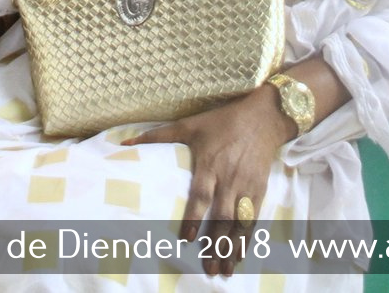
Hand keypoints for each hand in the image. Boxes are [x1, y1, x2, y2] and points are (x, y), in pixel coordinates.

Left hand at [131, 87, 291, 278]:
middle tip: (207, 267)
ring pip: (239, 222)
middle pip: (222, 216)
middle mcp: (229, 178)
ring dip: (232, 248)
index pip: (202, 195)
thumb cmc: (222, 121)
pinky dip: (246, 239)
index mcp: (210, 164)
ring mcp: (246, 186)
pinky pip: (253, 219)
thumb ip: (158, 135)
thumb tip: (125, 143)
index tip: (186, 238)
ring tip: (224, 270)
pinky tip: (240, 256)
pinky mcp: (259, 190)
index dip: (194, 216)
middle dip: (215, 243)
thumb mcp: (190, 125)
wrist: (262, 117)